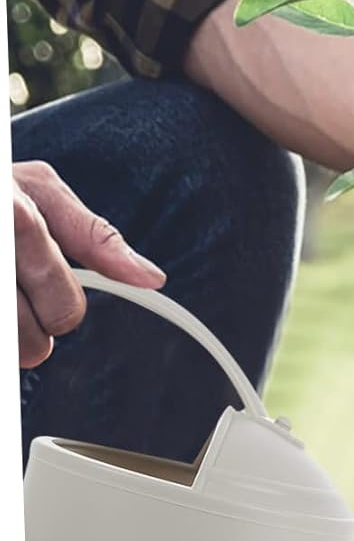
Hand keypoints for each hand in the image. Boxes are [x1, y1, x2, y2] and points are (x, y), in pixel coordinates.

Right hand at [13, 163, 165, 368]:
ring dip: (5, 340)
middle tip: (10, 298)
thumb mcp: (37, 189)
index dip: (59, 310)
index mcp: (15, 219)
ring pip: (9, 351)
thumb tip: (151, 277)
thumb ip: (95, 236)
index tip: (42, 291)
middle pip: (31, 343)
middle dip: (27, 331)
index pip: (65, 311)